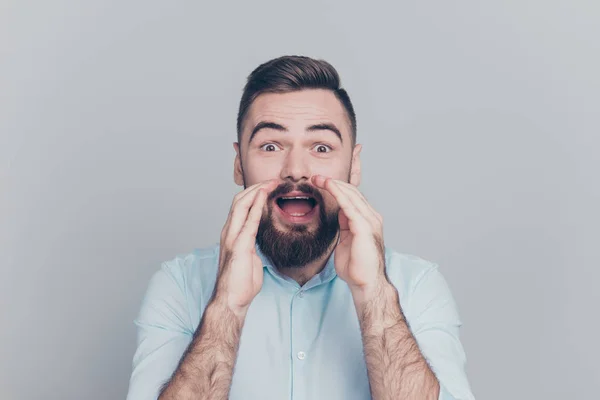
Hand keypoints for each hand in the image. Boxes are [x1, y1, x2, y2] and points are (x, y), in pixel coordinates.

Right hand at [214, 180, 278, 316]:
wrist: (231, 301)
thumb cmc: (240, 284)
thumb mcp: (250, 259)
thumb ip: (252, 248)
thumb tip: (258, 244)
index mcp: (232, 235)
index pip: (241, 207)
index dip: (254, 194)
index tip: (269, 186)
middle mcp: (229, 232)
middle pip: (240, 201)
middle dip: (256, 187)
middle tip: (273, 179)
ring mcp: (232, 238)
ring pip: (241, 205)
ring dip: (256, 192)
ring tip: (270, 182)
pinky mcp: (239, 246)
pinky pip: (248, 221)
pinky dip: (256, 207)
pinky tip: (264, 197)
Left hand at [311, 175, 386, 297]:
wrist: (365, 283)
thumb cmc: (356, 267)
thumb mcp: (347, 240)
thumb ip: (345, 226)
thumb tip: (340, 214)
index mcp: (367, 220)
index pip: (352, 198)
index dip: (336, 189)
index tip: (320, 183)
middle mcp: (371, 217)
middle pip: (352, 192)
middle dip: (333, 182)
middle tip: (315, 177)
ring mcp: (370, 221)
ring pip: (351, 195)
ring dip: (334, 184)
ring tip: (318, 178)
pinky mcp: (364, 227)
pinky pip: (349, 205)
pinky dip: (338, 193)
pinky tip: (329, 186)